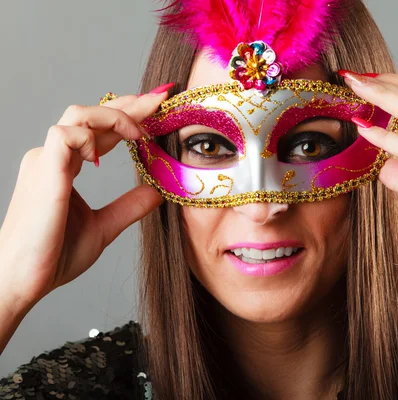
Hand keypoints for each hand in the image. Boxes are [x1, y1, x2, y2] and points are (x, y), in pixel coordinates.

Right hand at [0, 86, 169, 311]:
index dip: (128, 116)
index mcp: (65, 166)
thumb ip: (129, 206)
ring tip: (141, 131)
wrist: (24, 279)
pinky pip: (65, 133)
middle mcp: (54, 157)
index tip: (157, 111)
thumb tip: (159, 191)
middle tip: (161, 99)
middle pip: (93, 114)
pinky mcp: (44, 170)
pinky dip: (90, 136)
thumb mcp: (104, 226)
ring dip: (115, 115)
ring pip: (78, 114)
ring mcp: (46, 161)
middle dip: (130, 104)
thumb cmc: (54, 255)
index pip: (100, 130)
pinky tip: (105, 156)